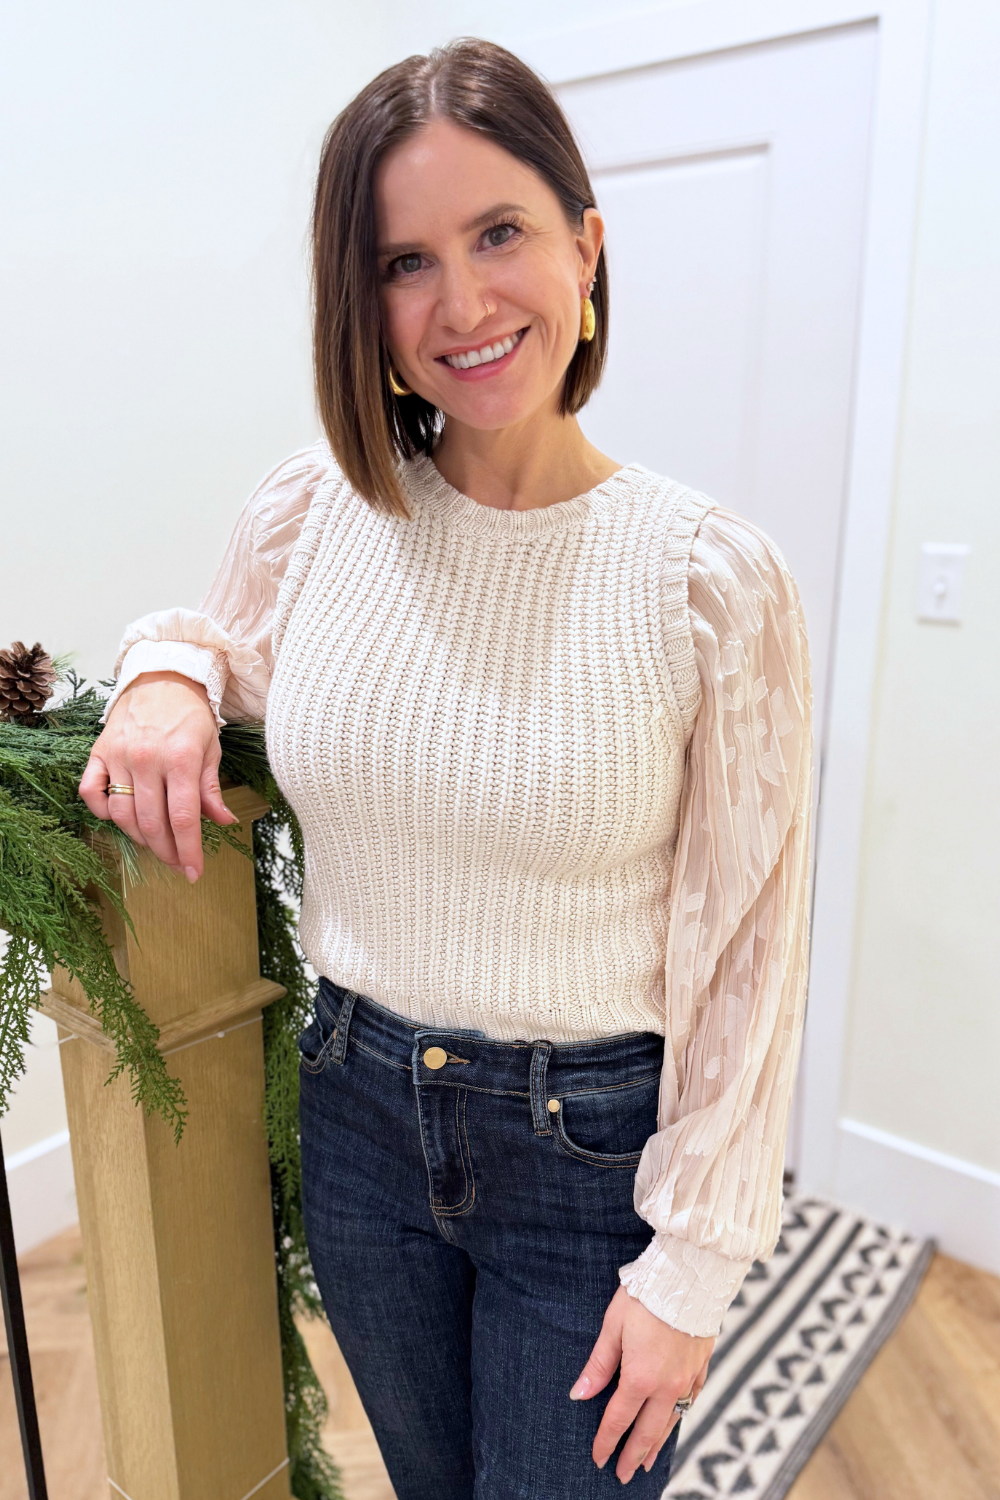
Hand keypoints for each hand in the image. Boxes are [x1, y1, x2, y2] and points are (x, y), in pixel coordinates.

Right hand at [79, 670, 236, 880]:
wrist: (161, 677)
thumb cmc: (190, 715)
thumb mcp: (211, 748)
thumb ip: (211, 789)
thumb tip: (224, 822)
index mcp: (181, 758)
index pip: (183, 817)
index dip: (188, 851)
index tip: (194, 873)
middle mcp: (147, 759)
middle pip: (152, 822)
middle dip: (166, 851)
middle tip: (176, 863)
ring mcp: (119, 756)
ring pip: (121, 813)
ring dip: (138, 837)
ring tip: (155, 842)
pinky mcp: (98, 752)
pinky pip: (90, 792)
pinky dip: (101, 811)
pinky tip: (121, 817)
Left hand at [570, 1285, 713, 1483]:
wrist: (690, 1276)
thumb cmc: (646, 1296)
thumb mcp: (613, 1326)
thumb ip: (598, 1365)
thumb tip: (579, 1395)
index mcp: (641, 1378)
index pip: (619, 1420)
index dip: (607, 1442)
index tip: (598, 1459)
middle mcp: (667, 1386)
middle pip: (647, 1431)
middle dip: (633, 1455)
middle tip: (623, 1475)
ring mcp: (688, 1379)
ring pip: (671, 1422)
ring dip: (657, 1444)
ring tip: (646, 1461)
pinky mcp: (702, 1367)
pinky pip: (690, 1402)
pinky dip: (679, 1417)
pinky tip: (674, 1421)